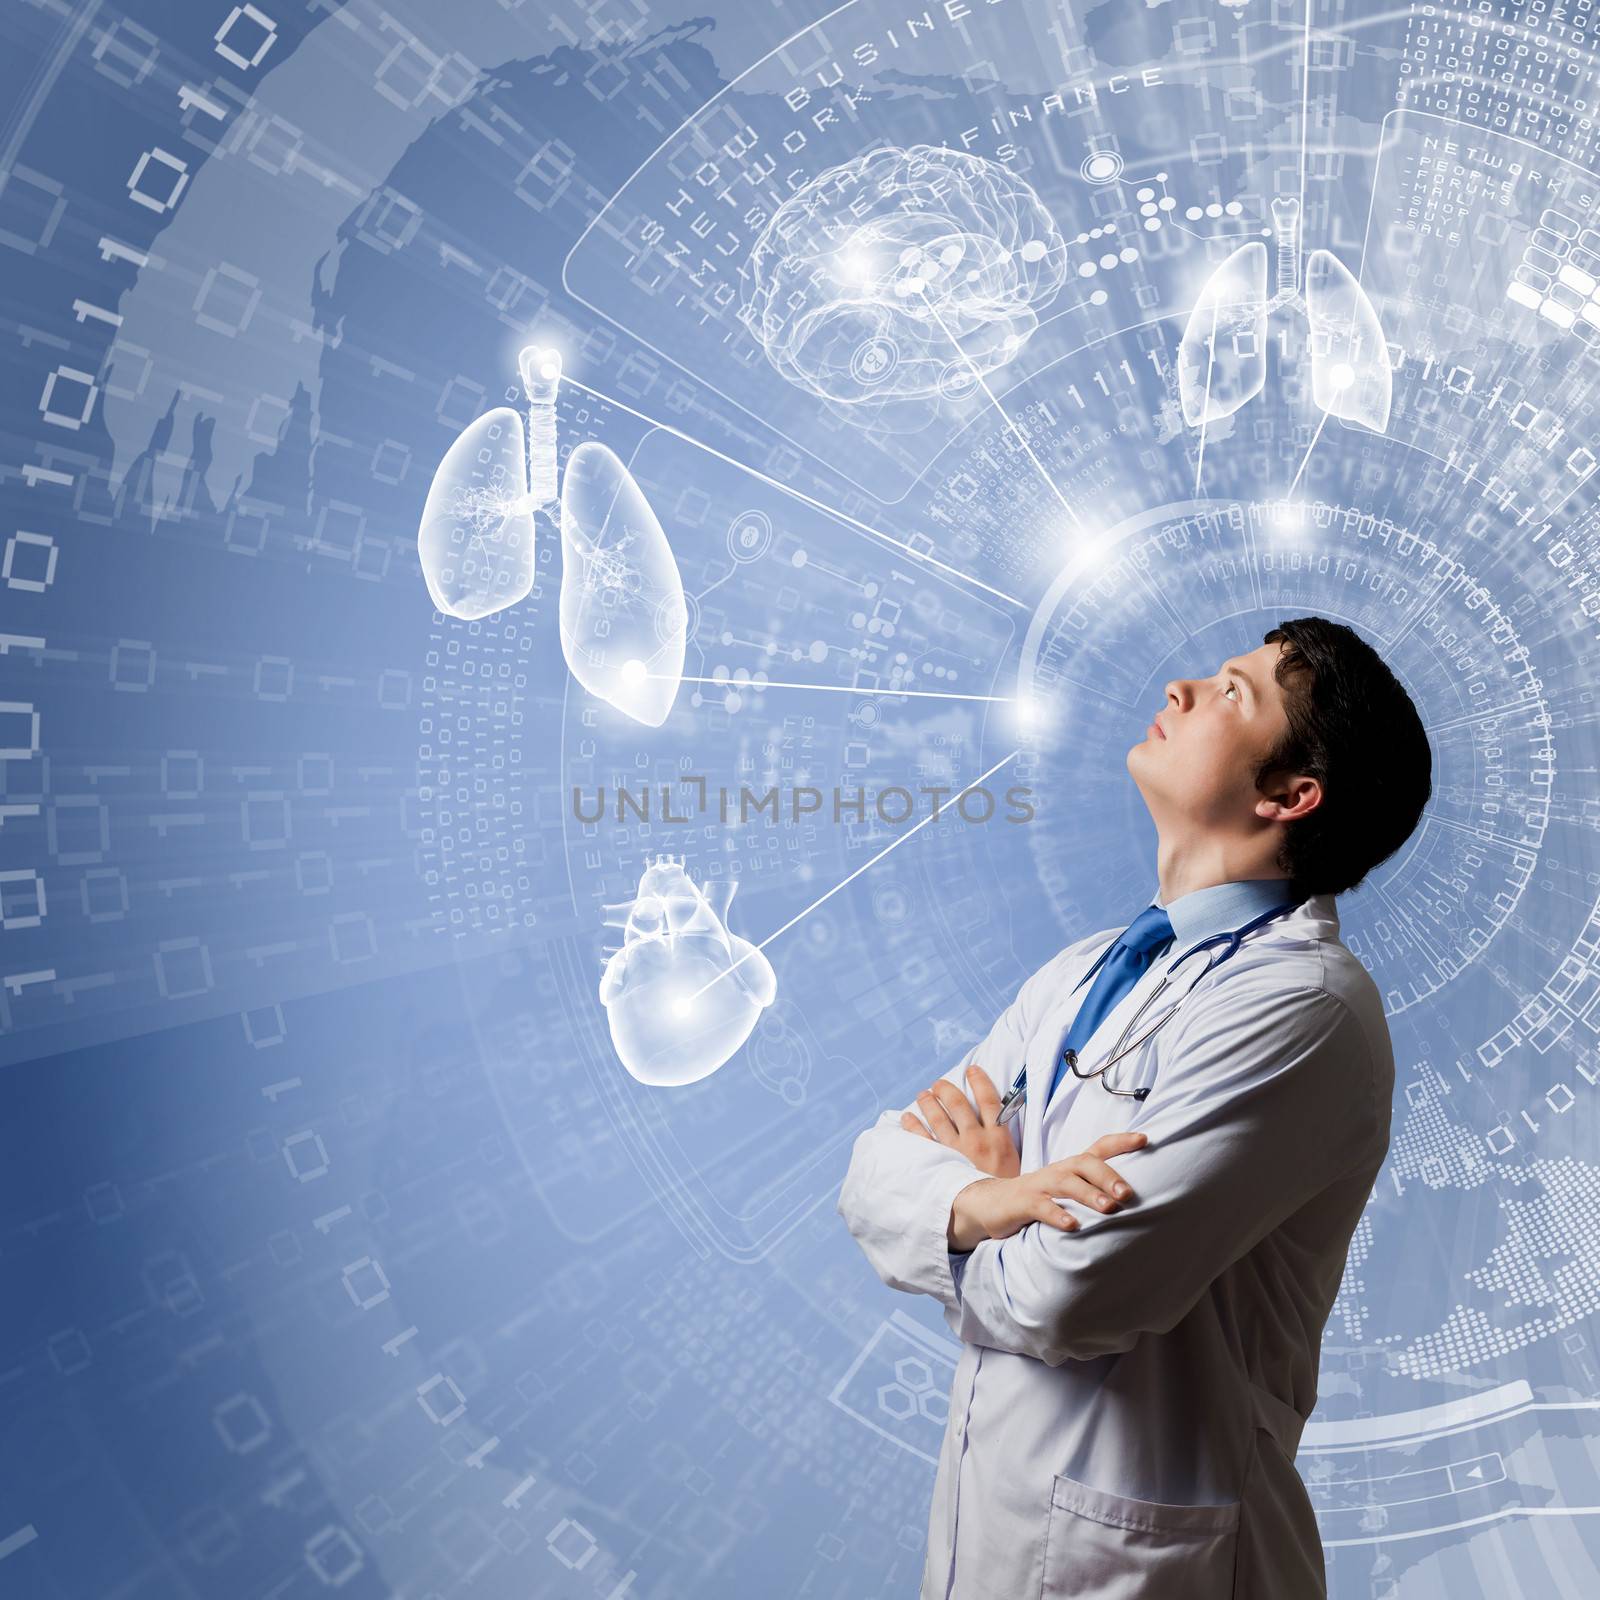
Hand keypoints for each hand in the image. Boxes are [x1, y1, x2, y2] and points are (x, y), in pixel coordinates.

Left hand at [900, 1065, 1019, 1179]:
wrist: (997, 1214)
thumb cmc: (1006, 1190)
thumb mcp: (1014, 1162)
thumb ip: (1003, 1140)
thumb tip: (997, 1119)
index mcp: (999, 1137)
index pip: (990, 1100)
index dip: (980, 1081)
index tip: (972, 1070)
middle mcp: (977, 1140)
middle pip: (959, 1104)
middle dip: (947, 1090)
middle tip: (939, 1084)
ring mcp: (957, 1151)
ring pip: (939, 1118)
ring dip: (928, 1102)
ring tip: (923, 1094)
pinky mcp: (942, 1164)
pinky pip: (922, 1139)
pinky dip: (913, 1126)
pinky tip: (907, 1117)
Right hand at [946, 1132, 1148, 1252]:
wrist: (989, 1204)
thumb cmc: (1036, 1199)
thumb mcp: (1065, 1192)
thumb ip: (1092, 1192)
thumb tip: (1130, 1203)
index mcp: (1069, 1168)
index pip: (1098, 1148)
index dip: (1121, 1142)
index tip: (1145, 1139)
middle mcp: (1057, 1172)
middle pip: (1084, 1163)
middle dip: (1108, 1176)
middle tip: (1128, 1194)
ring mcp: (1039, 1185)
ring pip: (1066, 1183)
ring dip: (1089, 1195)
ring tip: (1109, 1209)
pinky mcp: (1022, 1203)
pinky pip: (1040, 1207)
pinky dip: (1057, 1214)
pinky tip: (1072, 1225)